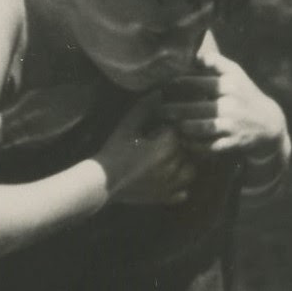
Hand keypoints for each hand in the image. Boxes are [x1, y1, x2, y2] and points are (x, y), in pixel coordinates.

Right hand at [98, 92, 194, 206]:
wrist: (101, 183)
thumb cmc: (113, 152)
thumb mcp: (127, 127)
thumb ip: (144, 108)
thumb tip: (159, 92)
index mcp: (166, 147)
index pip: (180, 131)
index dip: (170, 127)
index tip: (157, 128)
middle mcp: (173, 167)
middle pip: (188, 151)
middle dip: (178, 145)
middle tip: (159, 142)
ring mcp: (170, 185)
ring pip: (190, 172)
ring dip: (184, 164)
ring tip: (168, 160)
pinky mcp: (164, 198)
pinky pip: (182, 192)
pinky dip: (180, 186)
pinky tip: (167, 178)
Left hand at [161, 50, 286, 162]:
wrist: (268, 123)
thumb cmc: (244, 93)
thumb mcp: (235, 73)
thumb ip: (215, 61)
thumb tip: (195, 53)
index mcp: (228, 84)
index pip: (193, 83)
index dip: (174, 85)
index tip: (163, 87)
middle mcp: (230, 104)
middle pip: (192, 108)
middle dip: (171, 109)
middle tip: (159, 109)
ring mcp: (230, 125)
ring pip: (197, 128)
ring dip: (180, 127)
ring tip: (169, 123)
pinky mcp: (231, 143)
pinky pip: (205, 146)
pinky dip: (192, 144)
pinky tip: (183, 139)